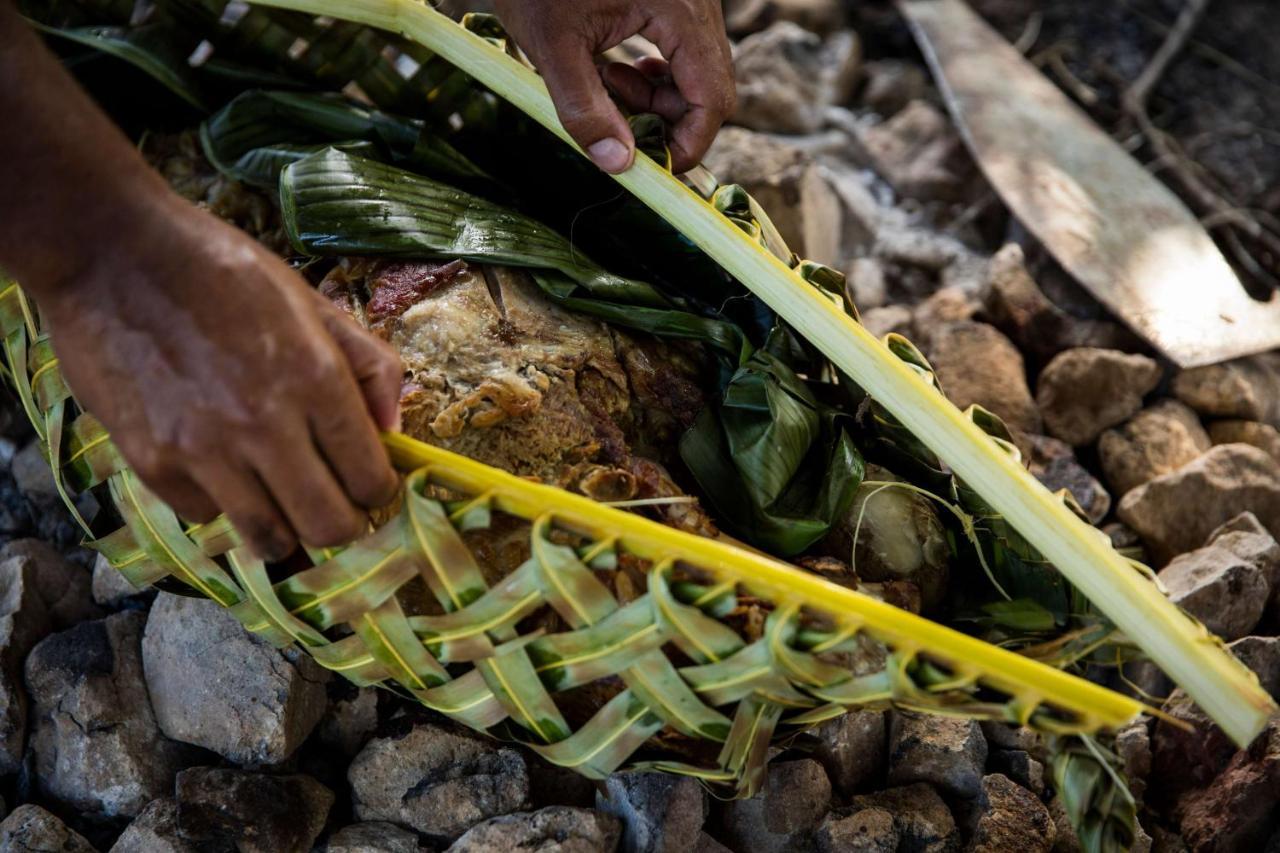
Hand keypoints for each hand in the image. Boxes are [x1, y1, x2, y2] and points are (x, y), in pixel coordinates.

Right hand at [42, 196, 402, 559]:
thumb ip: (368, 364)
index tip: (370, 482)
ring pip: (270, 539)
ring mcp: (204, 450)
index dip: (379, 491)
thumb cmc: (220, 270)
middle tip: (335, 502)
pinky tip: (222, 467)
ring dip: (287, 527)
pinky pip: (207, 516)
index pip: (370, 479)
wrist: (110, 253)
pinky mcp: (152, 463)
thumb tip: (395, 428)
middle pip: (328, 528)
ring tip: (283, 497)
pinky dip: (223, 503)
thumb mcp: (311, 301)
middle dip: (343, 524)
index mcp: (316, 378)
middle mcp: (264, 424)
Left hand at [494, 0, 734, 173]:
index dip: (688, 144)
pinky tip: (617, 71)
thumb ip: (585, 109)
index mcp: (679, 7)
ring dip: (658, 100)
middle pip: (713, 88)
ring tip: (607, 85)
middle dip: (668, 121)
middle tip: (618, 119)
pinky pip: (686, 54)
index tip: (650, 169)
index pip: (712, 97)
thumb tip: (618, 165)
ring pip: (700, 74)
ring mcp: (693, 1)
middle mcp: (698, 1)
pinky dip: (657, 77)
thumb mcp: (552, 46)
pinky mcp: (677, 3)